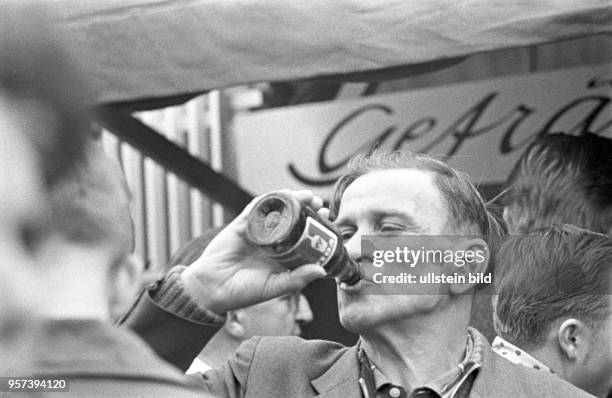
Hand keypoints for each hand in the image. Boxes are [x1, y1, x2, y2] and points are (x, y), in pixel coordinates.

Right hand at [181, 190, 326, 313]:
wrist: (212, 289)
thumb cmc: (243, 292)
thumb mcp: (275, 287)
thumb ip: (297, 279)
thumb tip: (321, 271)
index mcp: (281, 256)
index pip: (302, 236)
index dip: (315, 227)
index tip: (328, 220)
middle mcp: (270, 241)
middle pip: (292, 219)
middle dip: (306, 209)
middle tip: (319, 204)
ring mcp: (256, 231)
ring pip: (276, 210)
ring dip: (291, 200)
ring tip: (305, 196)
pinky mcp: (241, 224)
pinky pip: (256, 208)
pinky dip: (269, 200)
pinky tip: (281, 196)